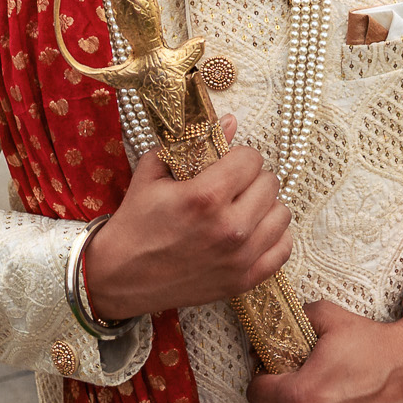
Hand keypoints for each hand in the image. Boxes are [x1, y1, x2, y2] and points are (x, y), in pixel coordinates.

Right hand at [79, 116, 292, 322]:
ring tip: (243, 208)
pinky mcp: (243, 280)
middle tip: (232, 186)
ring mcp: (239, 257)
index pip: (251, 159)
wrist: (120, 276)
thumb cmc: (135, 222)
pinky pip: (283, 249)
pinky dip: (273, 237)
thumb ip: (193, 143)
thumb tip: (231, 121)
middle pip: (270, 184)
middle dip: (251, 178)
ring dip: (264, 206)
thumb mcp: (153, 173)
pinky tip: (254, 231)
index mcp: (205, 196)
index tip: (225, 163)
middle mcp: (229, 227)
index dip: (238, 156)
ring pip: (281, 214)